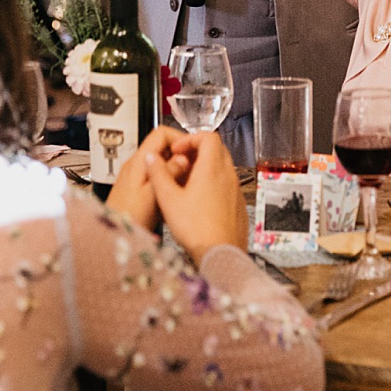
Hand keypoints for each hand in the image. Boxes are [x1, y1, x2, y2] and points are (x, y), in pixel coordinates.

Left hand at [107, 125, 193, 230]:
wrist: (113, 232)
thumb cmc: (129, 217)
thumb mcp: (153, 194)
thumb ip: (169, 173)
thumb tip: (183, 159)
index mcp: (139, 162)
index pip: (160, 133)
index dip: (178, 137)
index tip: (190, 150)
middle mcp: (135, 165)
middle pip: (161, 146)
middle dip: (179, 154)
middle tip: (191, 168)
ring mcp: (134, 175)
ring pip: (159, 160)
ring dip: (174, 167)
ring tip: (184, 181)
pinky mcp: (136, 187)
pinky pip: (155, 174)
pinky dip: (167, 178)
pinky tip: (172, 192)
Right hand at [145, 131, 248, 262]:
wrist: (221, 254)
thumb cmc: (198, 230)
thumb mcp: (169, 199)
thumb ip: (158, 175)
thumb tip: (151, 159)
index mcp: (212, 169)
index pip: (208, 136)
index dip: (190, 138)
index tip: (178, 149)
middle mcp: (228, 175)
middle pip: (217, 149)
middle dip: (197, 151)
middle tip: (181, 162)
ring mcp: (235, 190)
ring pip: (223, 167)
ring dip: (206, 168)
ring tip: (187, 183)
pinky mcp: (238, 204)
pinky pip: (227, 184)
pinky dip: (214, 184)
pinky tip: (200, 201)